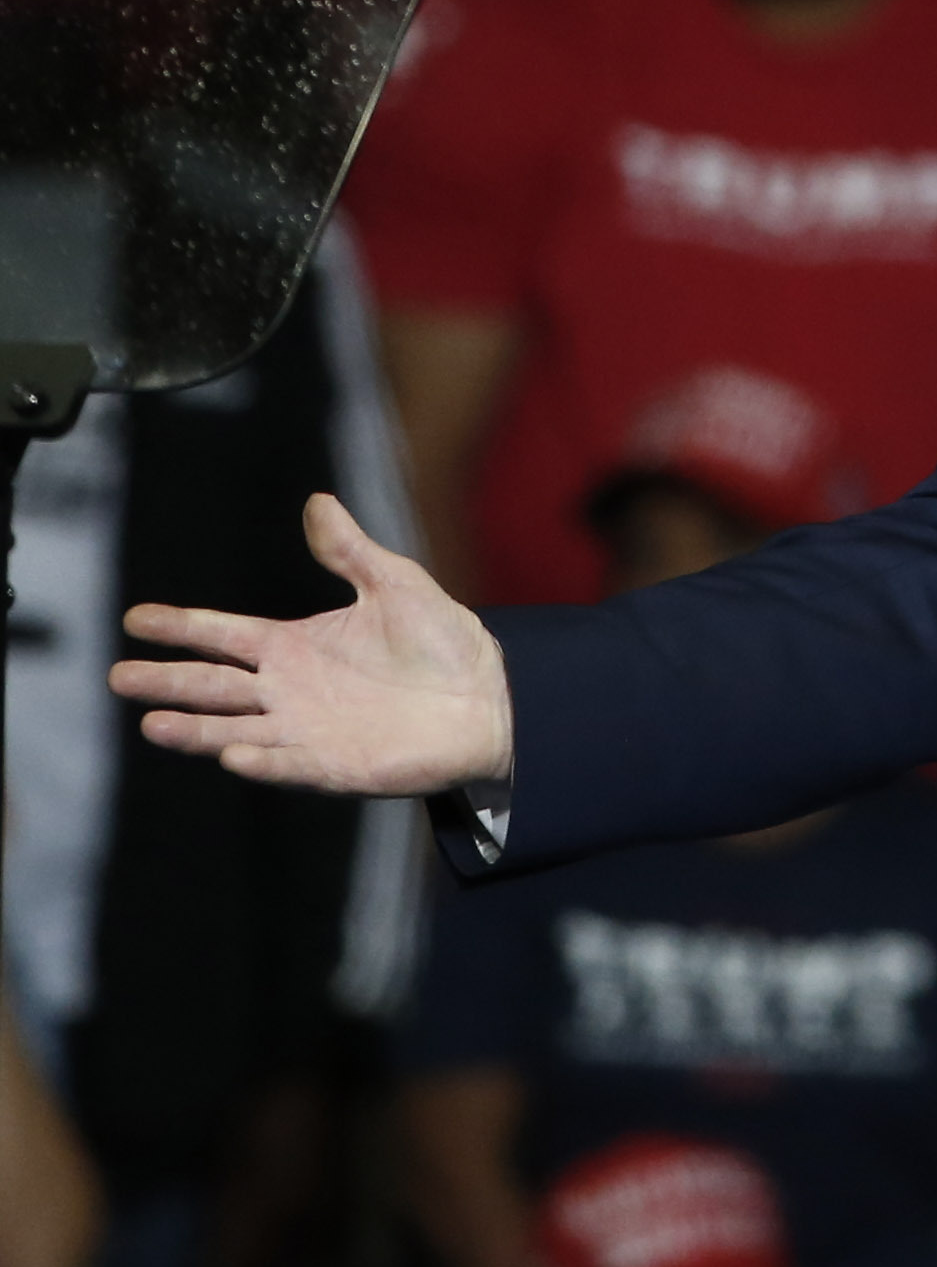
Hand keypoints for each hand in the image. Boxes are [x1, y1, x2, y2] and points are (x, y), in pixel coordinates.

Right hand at [108, 492, 511, 797]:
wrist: (488, 696)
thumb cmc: (442, 642)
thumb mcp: (396, 584)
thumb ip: (350, 550)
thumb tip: (318, 501)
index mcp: (294, 646)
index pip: (223, 635)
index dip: (181, 627)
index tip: (135, 619)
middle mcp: (288, 690)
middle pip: (213, 686)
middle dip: (166, 681)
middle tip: (119, 676)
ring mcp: (304, 731)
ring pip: (233, 730)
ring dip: (195, 730)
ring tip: (152, 723)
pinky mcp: (332, 765)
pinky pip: (287, 764)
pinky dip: (259, 761)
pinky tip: (233, 753)